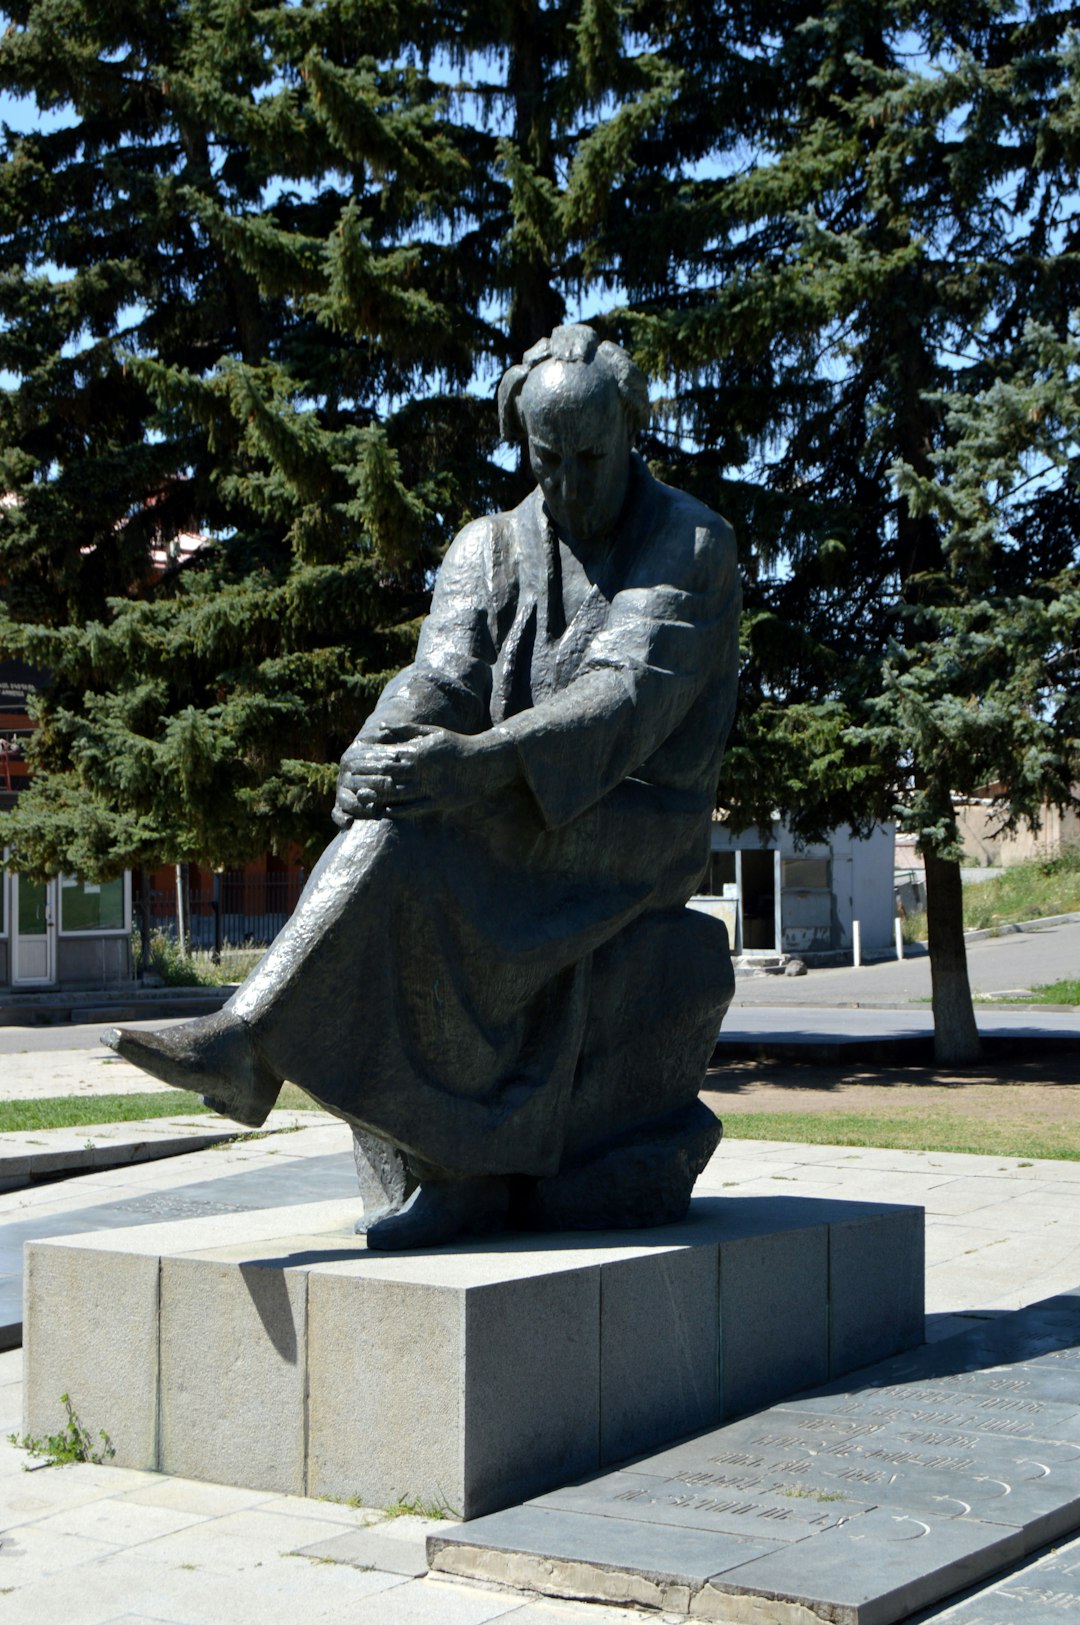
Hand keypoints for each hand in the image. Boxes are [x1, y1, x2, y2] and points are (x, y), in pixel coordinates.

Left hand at [332, 725, 514, 826]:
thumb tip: (380, 726)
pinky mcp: (439, 801)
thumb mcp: (431, 732)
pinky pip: (414, 808)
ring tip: (362, 798)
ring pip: (399, 794)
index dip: (368, 764)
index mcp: (418, 752)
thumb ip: (405, 730)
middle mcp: (422, 770)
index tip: (353, 766)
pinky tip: (385, 812)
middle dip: (369, 780)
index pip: (386, 758)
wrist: (484, 761)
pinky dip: (398, 810)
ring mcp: (431, 787)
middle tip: (351, 784)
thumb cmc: (455, 745)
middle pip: (388, 777)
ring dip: (379, 796)